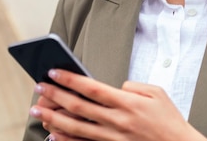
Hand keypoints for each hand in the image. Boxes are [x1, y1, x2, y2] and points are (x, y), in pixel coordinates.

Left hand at [29, 69, 206, 140]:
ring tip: (37, 111)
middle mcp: (117, 121)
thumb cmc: (169, 120)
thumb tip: (115, 87)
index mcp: (127, 103)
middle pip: (78, 107)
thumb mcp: (157, 93)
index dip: (70, 79)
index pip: (91, 88)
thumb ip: (133, 86)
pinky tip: (52, 135)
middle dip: (55, 96)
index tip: (53, 71)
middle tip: (38, 88)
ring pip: (76, 128)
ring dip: (53, 118)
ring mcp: (113, 139)